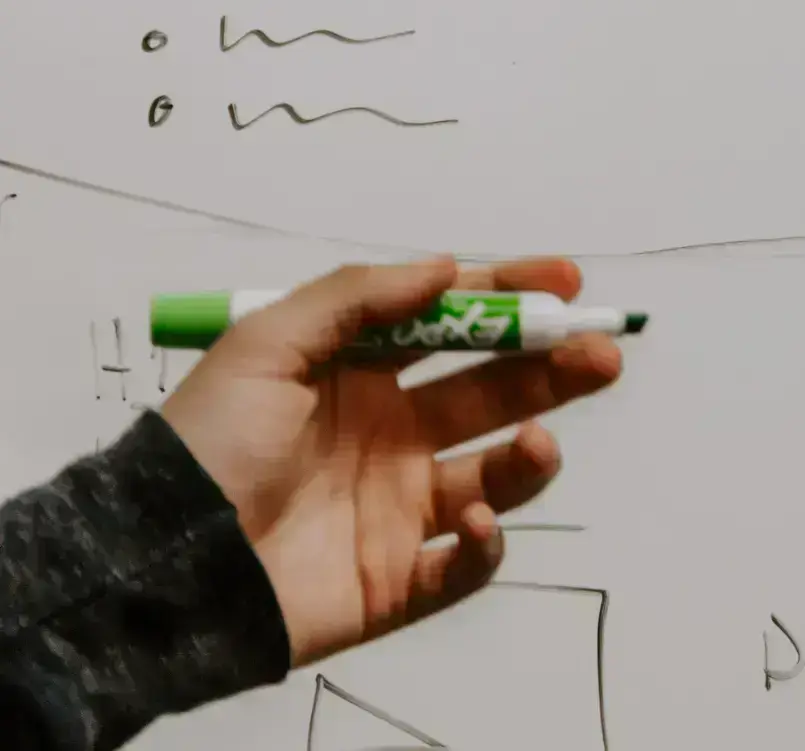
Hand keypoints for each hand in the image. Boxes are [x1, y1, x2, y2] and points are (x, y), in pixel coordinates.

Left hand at [161, 257, 621, 666]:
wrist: (163, 565)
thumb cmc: (214, 440)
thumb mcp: (270, 344)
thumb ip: (359, 297)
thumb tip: (445, 267)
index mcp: (361, 373)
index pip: (451, 328)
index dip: (508, 300)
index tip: (565, 281)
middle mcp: (390, 433)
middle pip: (490, 393)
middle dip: (549, 369)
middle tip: (598, 351)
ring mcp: (398, 507)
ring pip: (493, 476)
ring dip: (530, 456)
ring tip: (538, 441)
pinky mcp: (398, 578)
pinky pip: (463, 564)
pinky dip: (485, 545)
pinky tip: (474, 520)